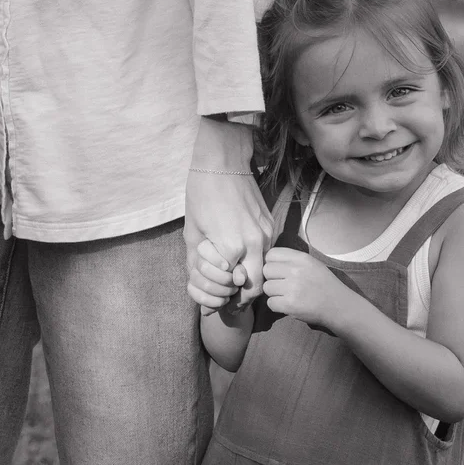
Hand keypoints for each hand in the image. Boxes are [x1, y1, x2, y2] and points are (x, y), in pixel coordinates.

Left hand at [184, 159, 272, 301]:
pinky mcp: (271, 224)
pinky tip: (242, 260)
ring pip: (265, 270)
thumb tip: (201, 288)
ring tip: (234, 283)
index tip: (217, 304)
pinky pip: (267, 252)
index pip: (234, 288)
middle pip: (256, 286)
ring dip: (252, 280)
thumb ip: (198, 264)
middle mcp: (255, 243)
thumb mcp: (192, 232)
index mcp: (233, 246)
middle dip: (243, 298)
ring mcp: (267, 233)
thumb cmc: (202, 194)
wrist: (223, 160)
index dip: (224, 298)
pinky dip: (257, 262)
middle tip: (230, 301)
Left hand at [261, 247, 352, 331]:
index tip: (278, 271)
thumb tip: (267, 261)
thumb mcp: (312, 264)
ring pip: (267, 287)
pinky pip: (270, 303)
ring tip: (287, 295)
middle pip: (266, 270)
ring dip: (274, 293)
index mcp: (302, 258)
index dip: (272, 263)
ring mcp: (292, 288)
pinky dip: (277, 306)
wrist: (339, 306)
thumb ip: (291, 260)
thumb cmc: (324, 284)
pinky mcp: (290, 305)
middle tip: (283, 285)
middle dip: (272, 279)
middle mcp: (296, 270)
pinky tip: (288, 305)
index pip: (271, 254)